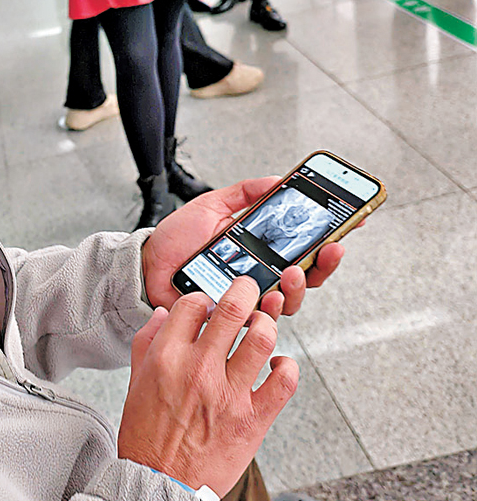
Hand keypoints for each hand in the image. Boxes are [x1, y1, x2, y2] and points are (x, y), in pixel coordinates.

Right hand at [118, 277, 297, 495]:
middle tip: (249, 289)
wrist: (160, 486)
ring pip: (263, 338)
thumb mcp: (134, 382)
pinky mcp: (253, 419)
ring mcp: (228, 394)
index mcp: (166, 357)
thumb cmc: (146, 437)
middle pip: (233, 309)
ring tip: (263, 326)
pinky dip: (287, 366)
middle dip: (245, 290)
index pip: (193, 304)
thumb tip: (165, 314)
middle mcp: (199, 370)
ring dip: (267, 324)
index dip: (205, 299)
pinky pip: (284, 381)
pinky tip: (278, 364)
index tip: (210, 306)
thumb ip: (148, 342)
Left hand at [141, 177, 344, 312]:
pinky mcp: (231, 317)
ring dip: (298, 287)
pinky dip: (269, 309)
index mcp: (260, 248)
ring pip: (290, 301)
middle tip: (328, 249)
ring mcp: (247, 298)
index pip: (305, 247)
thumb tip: (278, 180)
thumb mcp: (212, 206)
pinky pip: (258, 320)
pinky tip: (269, 296)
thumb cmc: (177, 239)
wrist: (146, 265)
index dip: (331, 237)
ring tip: (293, 271)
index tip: (354, 221)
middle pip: (308, 277)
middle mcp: (259, 275)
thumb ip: (244, 193)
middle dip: (324, 265)